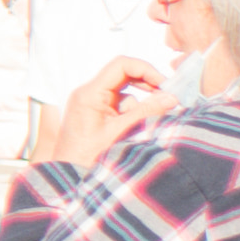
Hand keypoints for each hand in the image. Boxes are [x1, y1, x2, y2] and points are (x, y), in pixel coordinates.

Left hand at [42, 59, 158, 166]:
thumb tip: (172, 98)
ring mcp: (92, 103)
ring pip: (126, 94)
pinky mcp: (97, 114)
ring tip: (149, 124)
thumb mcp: (120, 133)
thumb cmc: (86, 157)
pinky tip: (136, 132)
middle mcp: (88, 94)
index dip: (146, 70)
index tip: (165, 84)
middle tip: (168, 98)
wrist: (68, 175)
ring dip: (142, 106)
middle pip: (125, 76)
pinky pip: (121, 107)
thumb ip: (146, 113)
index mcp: (89, 93)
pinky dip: (134, 116)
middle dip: (148, 87)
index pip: (121, 65)